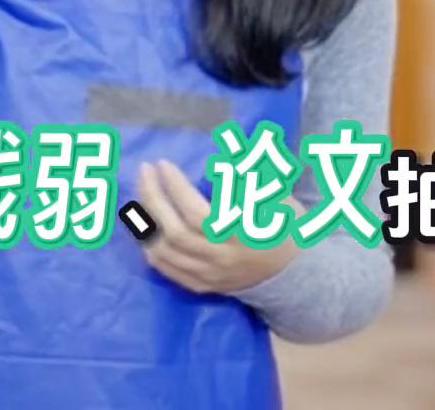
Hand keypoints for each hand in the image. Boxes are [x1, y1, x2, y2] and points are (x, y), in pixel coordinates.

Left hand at [134, 159, 302, 294]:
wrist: (295, 274)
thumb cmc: (285, 227)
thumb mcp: (277, 197)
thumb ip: (251, 176)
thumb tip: (225, 150)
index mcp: (240, 235)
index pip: (197, 213)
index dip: (176, 188)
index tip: (164, 164)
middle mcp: (221, 258)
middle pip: (175, 233)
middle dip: (153, 199)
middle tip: (144, 172)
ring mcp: (209, 275)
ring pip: (165, 254)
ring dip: (146, 223)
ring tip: (139, 195)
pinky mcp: (203, 285)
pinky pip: (167, 271)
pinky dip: (150, 248)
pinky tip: (145, 227)